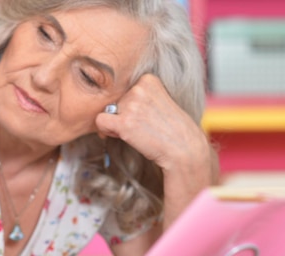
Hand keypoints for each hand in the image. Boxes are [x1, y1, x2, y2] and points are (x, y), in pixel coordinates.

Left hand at [95, 74, 218, 230]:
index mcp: (148, 79)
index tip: (143, 115)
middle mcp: (138, 88)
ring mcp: (131, 104)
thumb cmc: (172, 129)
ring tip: (136, 132)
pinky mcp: (124, 122)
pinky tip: (121, 136)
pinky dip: (105, 131)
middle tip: (140, 126)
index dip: (129, 104)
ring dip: (116, 124)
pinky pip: (100, 121)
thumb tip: (110, 103)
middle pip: (114, 100)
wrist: (184, 148)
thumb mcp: (159, 102)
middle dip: (121, 114)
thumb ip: (138, 97)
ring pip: (106, 111)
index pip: (124, 89)